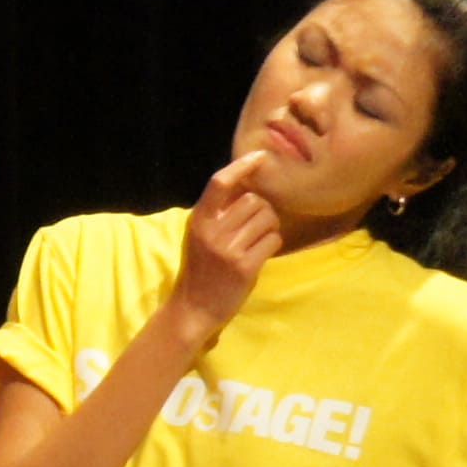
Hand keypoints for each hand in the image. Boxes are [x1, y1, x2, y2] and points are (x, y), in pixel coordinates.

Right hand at [165, 153, 281, 335]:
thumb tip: (248, 183)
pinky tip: (261, 253)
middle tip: (257, 226)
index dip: (242, 166)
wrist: (194, 309)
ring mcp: (229, 250)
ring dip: (270, 227)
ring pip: (267, 219)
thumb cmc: (201, 269)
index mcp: (199, 220)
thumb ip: (218, 212)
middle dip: (263, 210)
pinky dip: (272, 244)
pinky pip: (273, 240)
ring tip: (258, 240)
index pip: (220, 182)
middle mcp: (212, 231)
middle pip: (255, 201)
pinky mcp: (245, 267)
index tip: (260, 157)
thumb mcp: (200, 235)